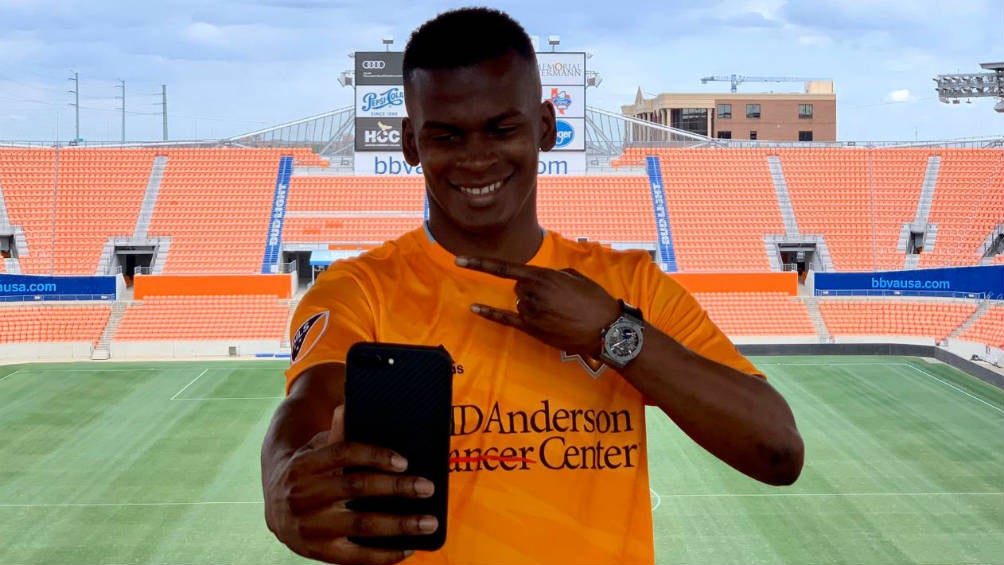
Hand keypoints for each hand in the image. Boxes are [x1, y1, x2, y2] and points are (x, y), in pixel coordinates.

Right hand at [264, 405, 437, 564]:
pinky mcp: (317, 552)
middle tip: (427, 487)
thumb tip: (348, 406)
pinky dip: (384, 555)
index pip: (343, 453)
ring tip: (428, 522)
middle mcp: (303, 496)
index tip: (404, 461)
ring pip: (360, 524)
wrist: (275, 508)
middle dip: (396, 488)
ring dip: (399, 524)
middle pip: (356, 487)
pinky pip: (355, 557)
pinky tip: (408, 548)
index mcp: (304, 464)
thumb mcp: (315, 450)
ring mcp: (309, 527)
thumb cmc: (308, 472)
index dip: (374, 456)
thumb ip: (335, 433)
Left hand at [456, 255, 620, 355]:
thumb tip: (540, 281)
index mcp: (543, 277)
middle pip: (518, 288)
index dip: (480, 264)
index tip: (460, 259)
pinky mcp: (532, 330)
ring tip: (559, 312)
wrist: (606, 329)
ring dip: (534, 305)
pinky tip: (475, 308)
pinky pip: (506, 319)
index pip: (505, 268)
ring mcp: (531, 313)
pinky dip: (490, 313)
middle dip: (533, 290)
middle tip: (558, 299)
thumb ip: (551, 275)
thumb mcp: (574, 276)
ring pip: (520, 303)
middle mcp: (532, 294)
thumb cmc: (594, 300)